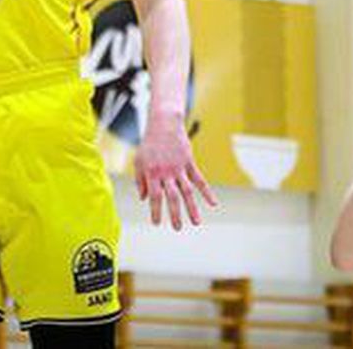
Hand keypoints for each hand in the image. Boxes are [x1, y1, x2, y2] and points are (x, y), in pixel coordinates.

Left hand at [134, 114, 217, 229]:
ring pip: (187, 191)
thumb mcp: (139, 161)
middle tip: (177, 228)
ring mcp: (179, 168)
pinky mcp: (189, 163)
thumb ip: (140, 180)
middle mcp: (166, 172)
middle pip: (172, 196)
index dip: (156, 210)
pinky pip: (199, 180)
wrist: (164, 124)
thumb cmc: (149, 144)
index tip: (157, 223)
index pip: (154, 196)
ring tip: (196, 223)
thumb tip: (143, 198)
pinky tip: (213, 203)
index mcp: (152, 173)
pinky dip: (207, 192)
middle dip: (175, 214)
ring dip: (192, 208)